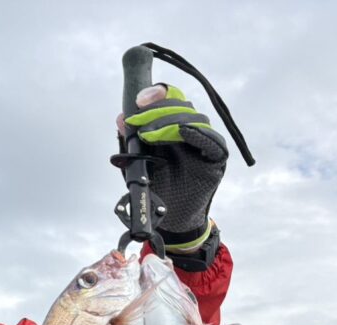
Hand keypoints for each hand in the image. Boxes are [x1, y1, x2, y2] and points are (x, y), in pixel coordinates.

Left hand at [117, 84, 227, 250]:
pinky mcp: (216, 158)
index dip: (156, 95)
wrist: (172, 218)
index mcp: (172, 125)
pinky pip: (211, 141)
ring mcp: (205, 142)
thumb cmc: (157, 188)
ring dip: (171, 122)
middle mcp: (190, 129)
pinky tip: (183, 132)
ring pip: (196, 119)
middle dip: (158, 110)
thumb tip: (120, 118)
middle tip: (139, 124)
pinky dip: (198, 133)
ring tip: (150, 136)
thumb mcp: (138, 163)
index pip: (169, 99)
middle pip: (181, 105)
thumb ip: (131, 142)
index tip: (139, 102)